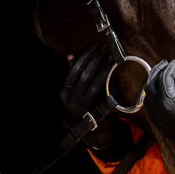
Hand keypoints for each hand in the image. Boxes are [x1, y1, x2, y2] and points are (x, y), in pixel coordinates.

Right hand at [60, 43, 131, 158]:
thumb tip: (70, 55)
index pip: (74, 70)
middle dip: (94, 59)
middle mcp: (71, 98)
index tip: (93, 47)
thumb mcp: (73, 89)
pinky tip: (110, 68)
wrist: (86, 126)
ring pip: (93, 81)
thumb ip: (72, 73)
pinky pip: (101, 89)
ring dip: (101, 66)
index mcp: (64, 91)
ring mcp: (82, 104)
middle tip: (102, 47)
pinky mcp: (93, 108)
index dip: (84, 57)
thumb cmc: (80, 102)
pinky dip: (106, 76)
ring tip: (107, 55)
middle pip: (84, 74)